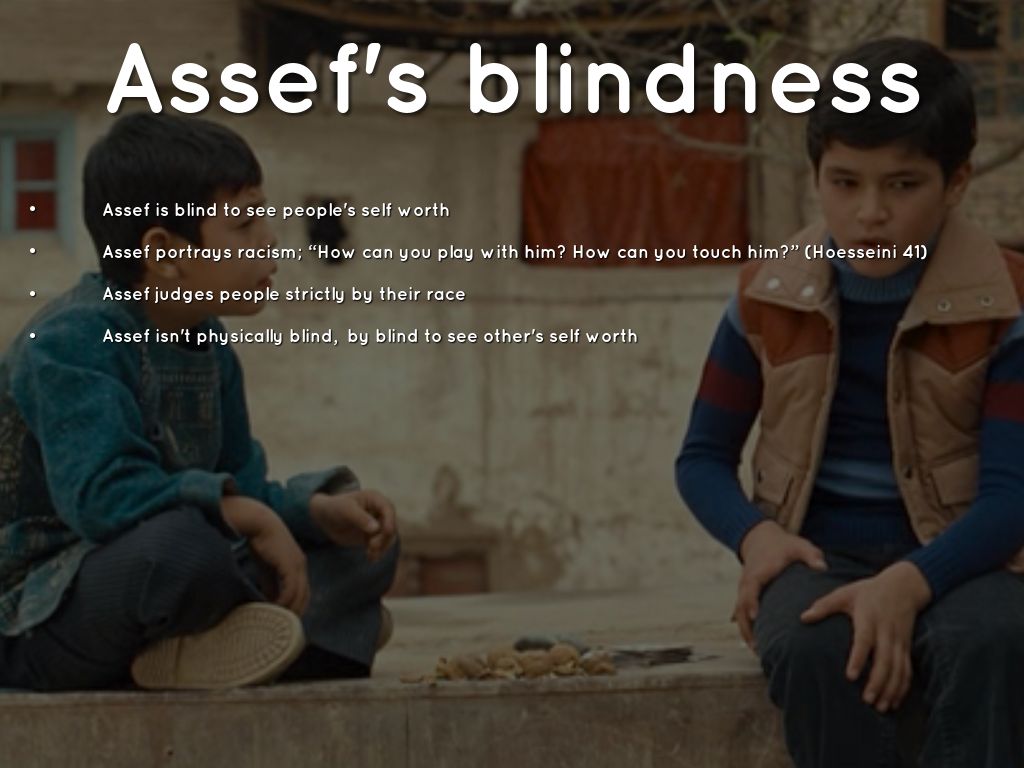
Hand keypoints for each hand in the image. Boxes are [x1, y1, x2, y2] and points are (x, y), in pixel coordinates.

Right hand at [221, 495, 309, 616]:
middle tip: (282, 627)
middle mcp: (301, 567)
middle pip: (304, 597)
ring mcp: (297, 566)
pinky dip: (283, 602)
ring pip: (299, 596)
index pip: (302, 592)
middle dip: (294, 613)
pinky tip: (272, 609)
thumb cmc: (261, 542)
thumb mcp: (267, 566)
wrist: (259, 523)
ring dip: (288, 610)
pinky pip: (290, 590)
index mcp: (297, 566)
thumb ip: (270, 582)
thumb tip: (267, 600)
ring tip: (276, 622)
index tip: (284, 620)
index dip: (295, 607)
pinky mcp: (290, 565)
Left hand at [310, 489, 397, 560]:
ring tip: (370, 555)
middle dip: (383, 537)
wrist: (325, 518)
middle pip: (390, 525)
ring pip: (387, 537)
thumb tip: (376, 528)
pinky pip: (380, 545)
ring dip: (381, 547)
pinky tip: (370, 558)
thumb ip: (361, 518)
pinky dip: (377, 552)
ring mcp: (377, 524)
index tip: (387, 532)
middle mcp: (379, 511)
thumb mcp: (346, 510)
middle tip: (372, 546)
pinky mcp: (372, 535)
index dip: (390, 521)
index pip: (388, 509)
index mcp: (375, 499)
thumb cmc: (335, 507)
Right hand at [735, 520, 827, 650]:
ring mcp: (744, 589)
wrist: (762, 539)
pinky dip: (746, 628)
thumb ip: (812, 556)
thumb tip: (823, 568)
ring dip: (745, 631)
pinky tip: (755, 644)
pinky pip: (741, 613)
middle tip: (757, 646)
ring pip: (739, 613)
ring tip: (757, 651)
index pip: (751, 588)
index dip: (751, 602)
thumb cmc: (784, 546)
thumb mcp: (800, 547)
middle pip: (741, 606)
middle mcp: (747, 582)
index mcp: (759, 572)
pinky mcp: (745, 595)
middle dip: (746, 626)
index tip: (756, 617)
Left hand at [801, 561, 931, 712]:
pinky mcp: (907, 647)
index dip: (858, 658)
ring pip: (898, 669)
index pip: (865, 641)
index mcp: (869, 618)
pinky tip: (894, 702)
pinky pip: (907, 670)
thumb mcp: (845, 593)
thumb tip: (802, 617)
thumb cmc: (869, 590)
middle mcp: (886, 631)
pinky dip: (902, 687)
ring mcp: (899, 641)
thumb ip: (824, 605)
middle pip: (885, 660)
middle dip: (878, 681)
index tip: (850, 676)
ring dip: (891, 689)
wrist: (904, 585)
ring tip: (880, 707)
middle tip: (867, 700)